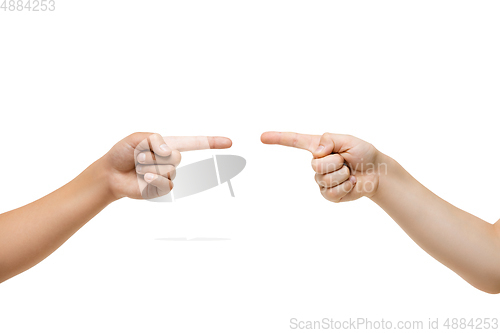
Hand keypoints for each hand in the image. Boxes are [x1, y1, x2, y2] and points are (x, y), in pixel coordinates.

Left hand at [101, 133, 231, 199]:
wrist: (110, 173)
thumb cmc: (122, 153)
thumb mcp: (137, 138)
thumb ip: (155, 140)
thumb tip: (170, 153)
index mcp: (169, 146)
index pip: (195, 143)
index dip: (213, 143)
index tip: (229, 143)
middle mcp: (171, 160)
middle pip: (177, 156)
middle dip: (155, 154)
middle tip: (139, 156)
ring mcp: (168, 175)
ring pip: (168, 169)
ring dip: (149, 166)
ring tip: (137, 166)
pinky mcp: (161, 189)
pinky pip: (165, 183)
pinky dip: (152, 178)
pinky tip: (142, 178)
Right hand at [261, 131, 383, 201]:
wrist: (377, 173)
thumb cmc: (363, 153)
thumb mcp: (348, 140)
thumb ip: (330, 140)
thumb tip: (317, 151)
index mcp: (319, 148)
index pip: (295, 141)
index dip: (278, 139)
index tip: (262, 137)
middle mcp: (317, 163)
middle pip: (316, 165)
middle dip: (336, 162)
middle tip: (347, 161)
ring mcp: (321, 180)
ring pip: (325, 178)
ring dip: (343, 174)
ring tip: (350, 172)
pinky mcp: (328, 195)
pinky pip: (331, 192)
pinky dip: (345, 187)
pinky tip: (351, 183)